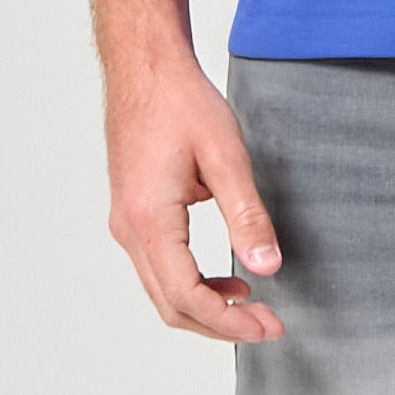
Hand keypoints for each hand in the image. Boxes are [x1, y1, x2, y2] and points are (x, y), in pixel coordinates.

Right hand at [104, 57, 285, 341]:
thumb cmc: (180, 103)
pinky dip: (193, 285)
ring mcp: (126, 224)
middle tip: (268, 326)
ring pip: (162, 291)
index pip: (186, 295)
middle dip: (221, 325)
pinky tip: (228, 279)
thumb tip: (268, 267)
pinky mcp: (133, 215)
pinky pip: (159, 268)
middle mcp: (129, 229)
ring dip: (206, 308)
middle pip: (171, 305)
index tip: (268, 326)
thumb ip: (247, 215)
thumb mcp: (226, 156)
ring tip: (252, 307)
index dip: (229, 322)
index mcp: (149, 220)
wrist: (144, 68)